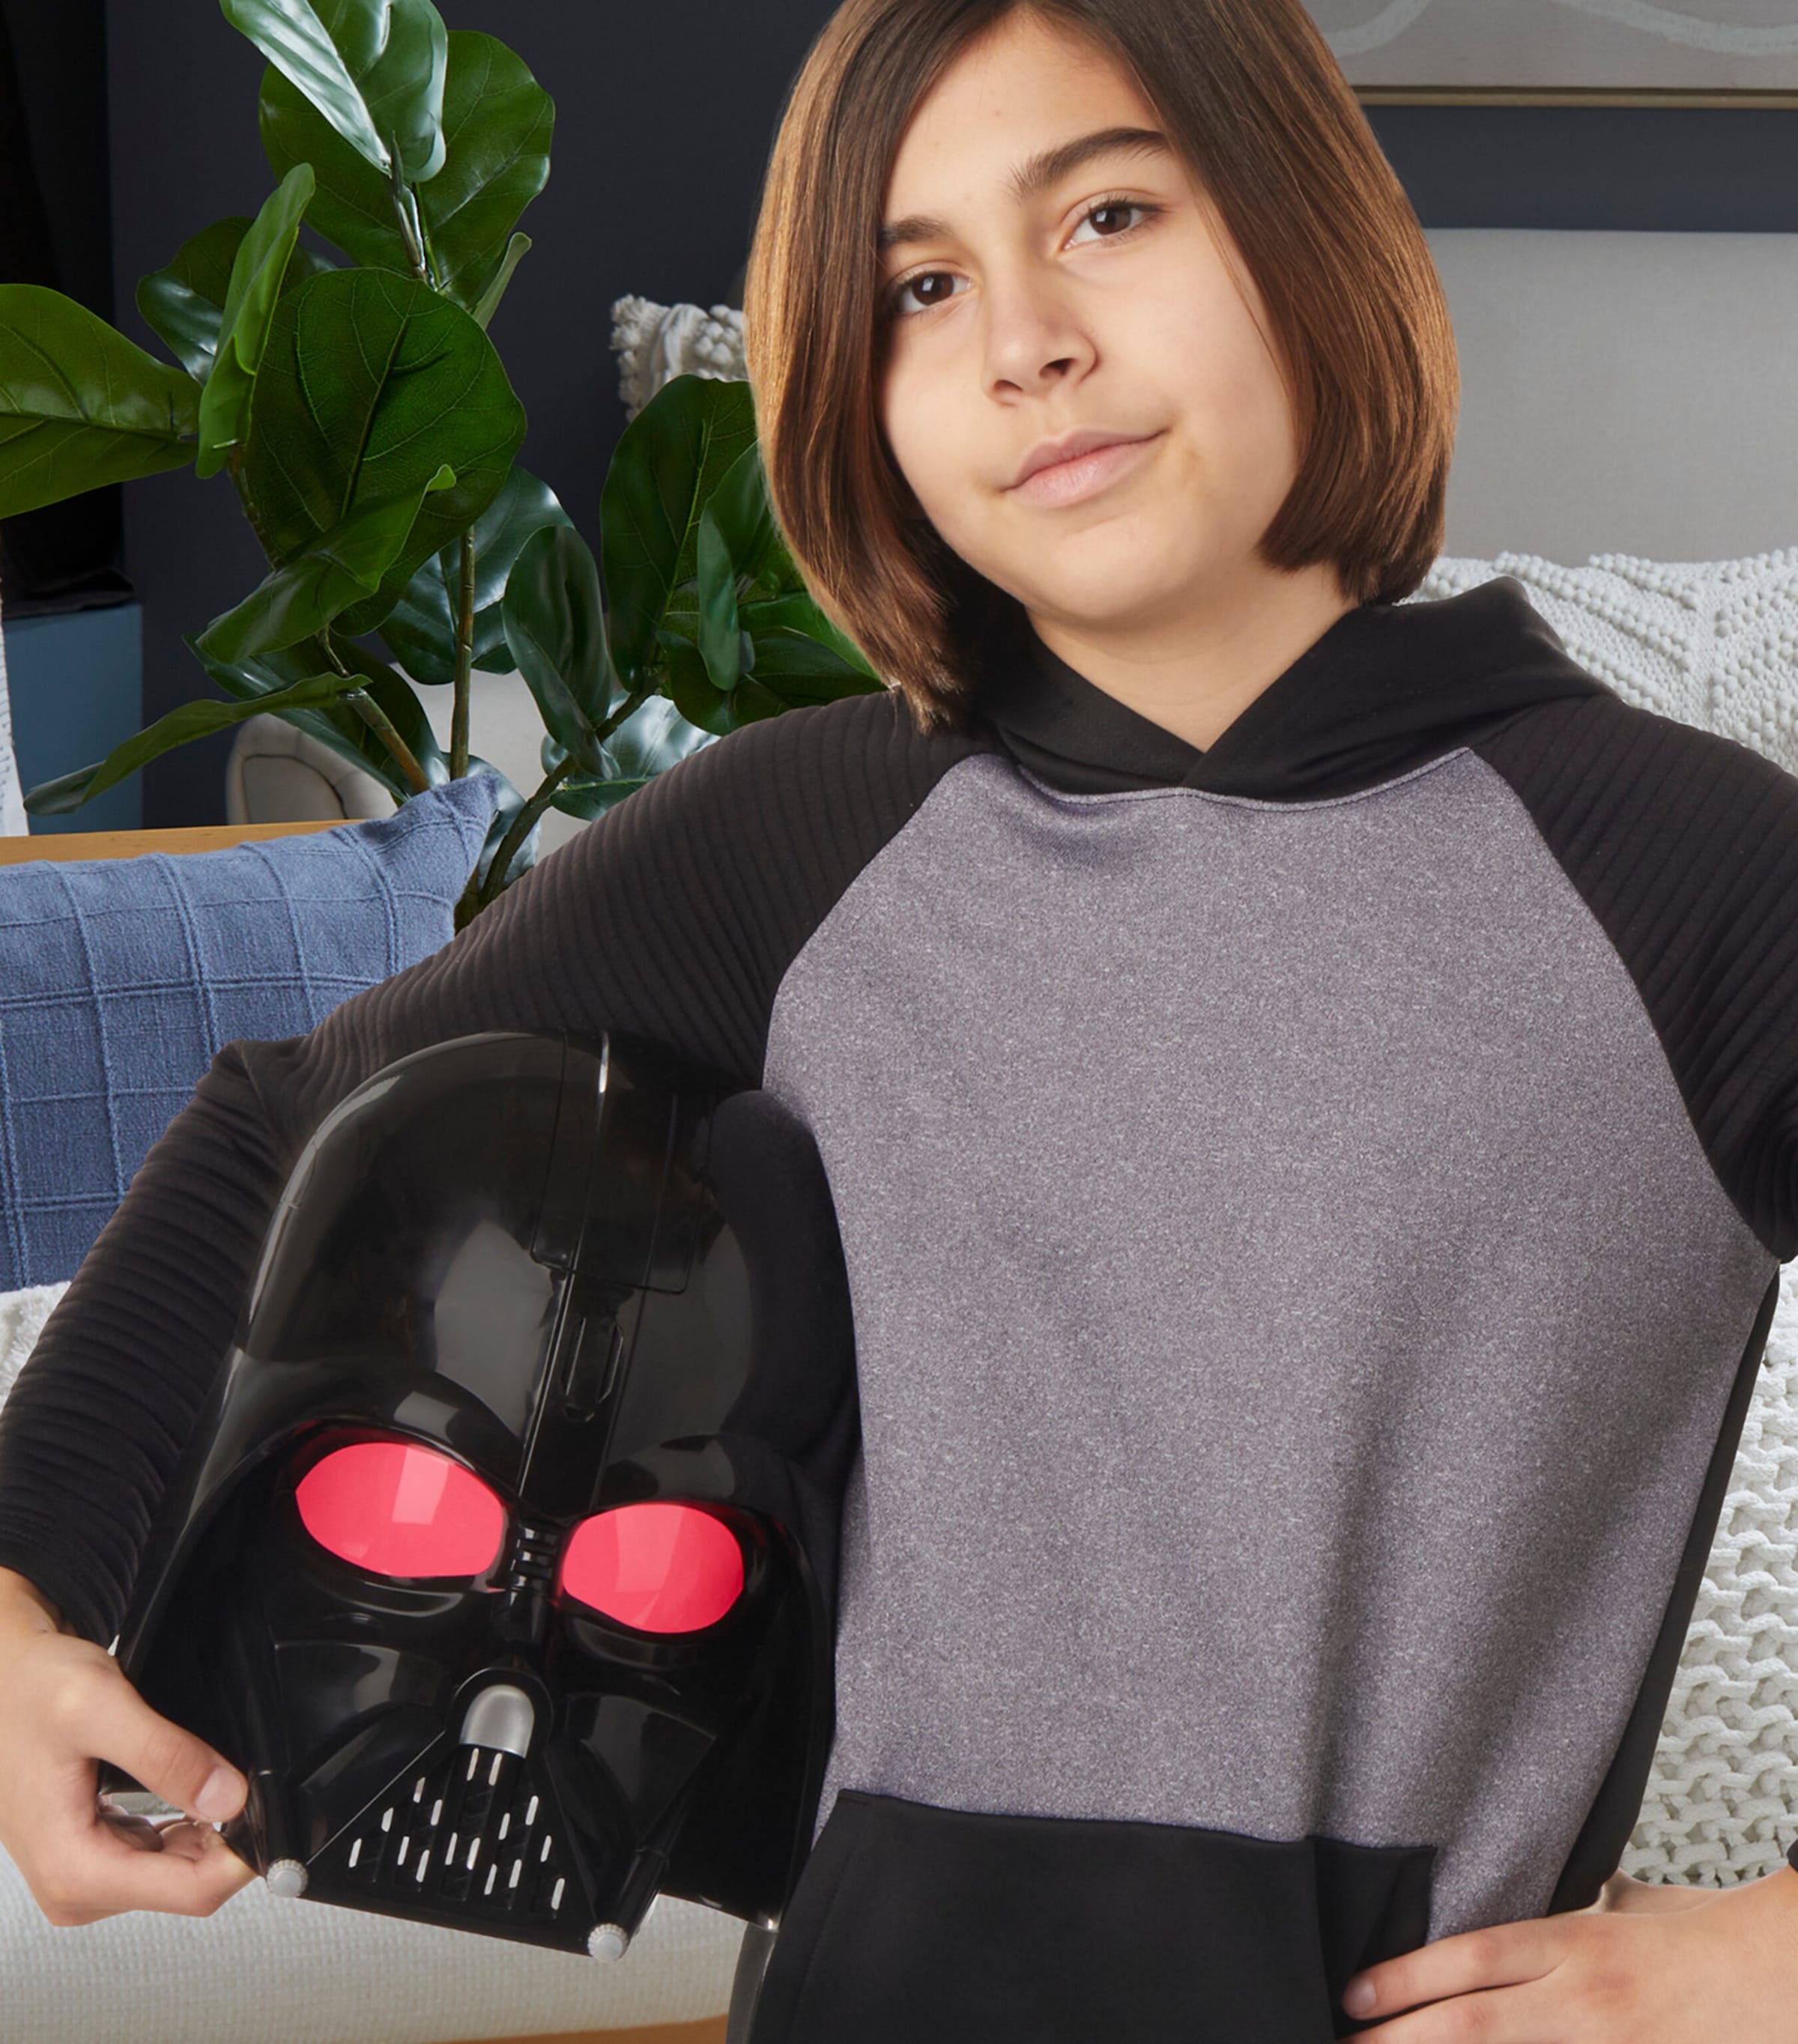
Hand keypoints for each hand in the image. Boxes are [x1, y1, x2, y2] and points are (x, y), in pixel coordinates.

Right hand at [0, 1566, 257, 1924]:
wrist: (1, 1681)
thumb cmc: (28, 1691)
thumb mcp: (100, 1706)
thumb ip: (166, 1755)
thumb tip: (228, 1797)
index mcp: (73, 1868)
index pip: (190, 1893)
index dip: (242, 1856)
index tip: (265, 1811)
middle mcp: (74, 1887)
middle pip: (189, 1887)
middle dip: (225, 1838)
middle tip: (232, 1777)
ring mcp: (83, 1876)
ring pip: (180, 1872)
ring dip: (207, 1829)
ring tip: (203, 1776)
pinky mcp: (92, 1858)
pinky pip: (161, 1856)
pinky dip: (186, 1826)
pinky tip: (184, 1791)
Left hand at [1341, 1862, 1797, 2038]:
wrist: (1778, 1982)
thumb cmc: (1704, 1939)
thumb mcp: (1628, 1907)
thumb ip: (1577, 1902)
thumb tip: (1552, 1884)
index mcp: (1574, 1945)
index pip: (1471, 1959)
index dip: (1406, 1979)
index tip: (1353, 1994)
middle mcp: (1580, 2004)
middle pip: (1470, 2026)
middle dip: (1398, 2041)